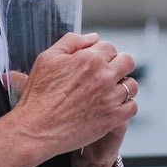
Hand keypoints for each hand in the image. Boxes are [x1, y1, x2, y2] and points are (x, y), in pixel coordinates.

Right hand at [0, 33, 135, 166]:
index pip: (110, 47)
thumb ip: (71, 42)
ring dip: (123, 86)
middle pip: (127, 62)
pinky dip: (124, 106)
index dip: (102, 54)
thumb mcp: (46, 59)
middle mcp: (103, 76)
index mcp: (89, 58)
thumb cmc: (37, 95)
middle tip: (106, 76)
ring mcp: (110, 97)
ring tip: (109, 93)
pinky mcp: (113, 118)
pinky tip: (111, 108)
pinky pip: (132, 106)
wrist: (35, 129)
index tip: (96, 64)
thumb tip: (93, 37)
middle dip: (118, 66)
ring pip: (131, 85)